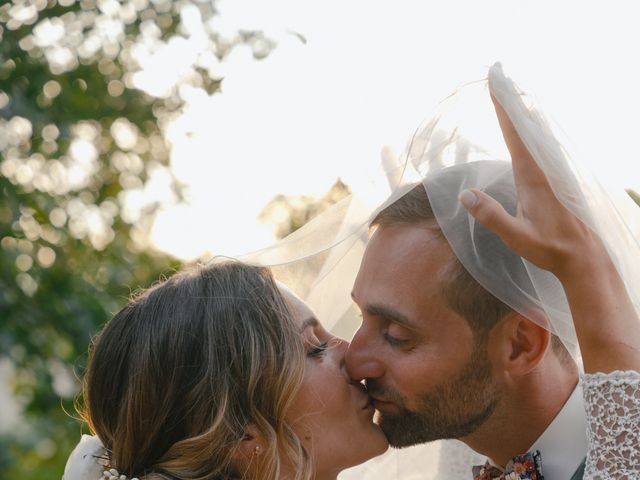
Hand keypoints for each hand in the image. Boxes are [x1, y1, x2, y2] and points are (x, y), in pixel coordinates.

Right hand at [458, 94, 603, 281]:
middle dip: (510, 101)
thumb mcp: (517, 237)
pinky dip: (530, 130)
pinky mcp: (554, 182)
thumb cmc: (551, 248)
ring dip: (521, 112)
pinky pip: (540, 146)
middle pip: (526, 127)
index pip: (515, 136)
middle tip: (499, 76)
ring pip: (535, 134)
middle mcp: (544, 170)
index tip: (495, 85)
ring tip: (510, 93)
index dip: (504, 110)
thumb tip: (465, 194)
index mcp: (534, 178)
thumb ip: (492, 216)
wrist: (584, 258)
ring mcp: (551, 174)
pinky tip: (530, 129)